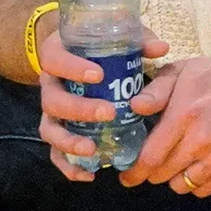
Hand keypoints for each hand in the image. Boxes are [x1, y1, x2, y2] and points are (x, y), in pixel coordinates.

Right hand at [36, 19, 169, 180]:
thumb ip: (137, 39)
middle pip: (52, 100)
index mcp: (56, 56)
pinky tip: (89, 173)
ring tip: (93, 149)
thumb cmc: (95, 46)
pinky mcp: (56, 131)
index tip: (98, 74)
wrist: (71, 54)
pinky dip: (68, 166)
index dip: (73, 68)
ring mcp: (50, 111)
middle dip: (79, 109)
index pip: (55, 60)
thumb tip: (162, 48)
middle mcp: (49, 85)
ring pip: (49, 130)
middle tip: (108, 112)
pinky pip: (55, 153)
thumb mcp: (114, 36)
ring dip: (69, 142)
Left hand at [119, 53, 210, 195]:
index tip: (127, 177)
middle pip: (164, 174)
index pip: (151, 157)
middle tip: (154, 161)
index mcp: (185, 115)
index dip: (135, 172)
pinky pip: (206, 190)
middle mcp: (204, 140)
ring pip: (183, 186)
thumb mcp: (180, 72)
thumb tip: (134, 107)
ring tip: (178, 160)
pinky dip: (196, 182)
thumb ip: (155, 92)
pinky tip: (196, 165)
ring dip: (174, 177)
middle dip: (153, 171)